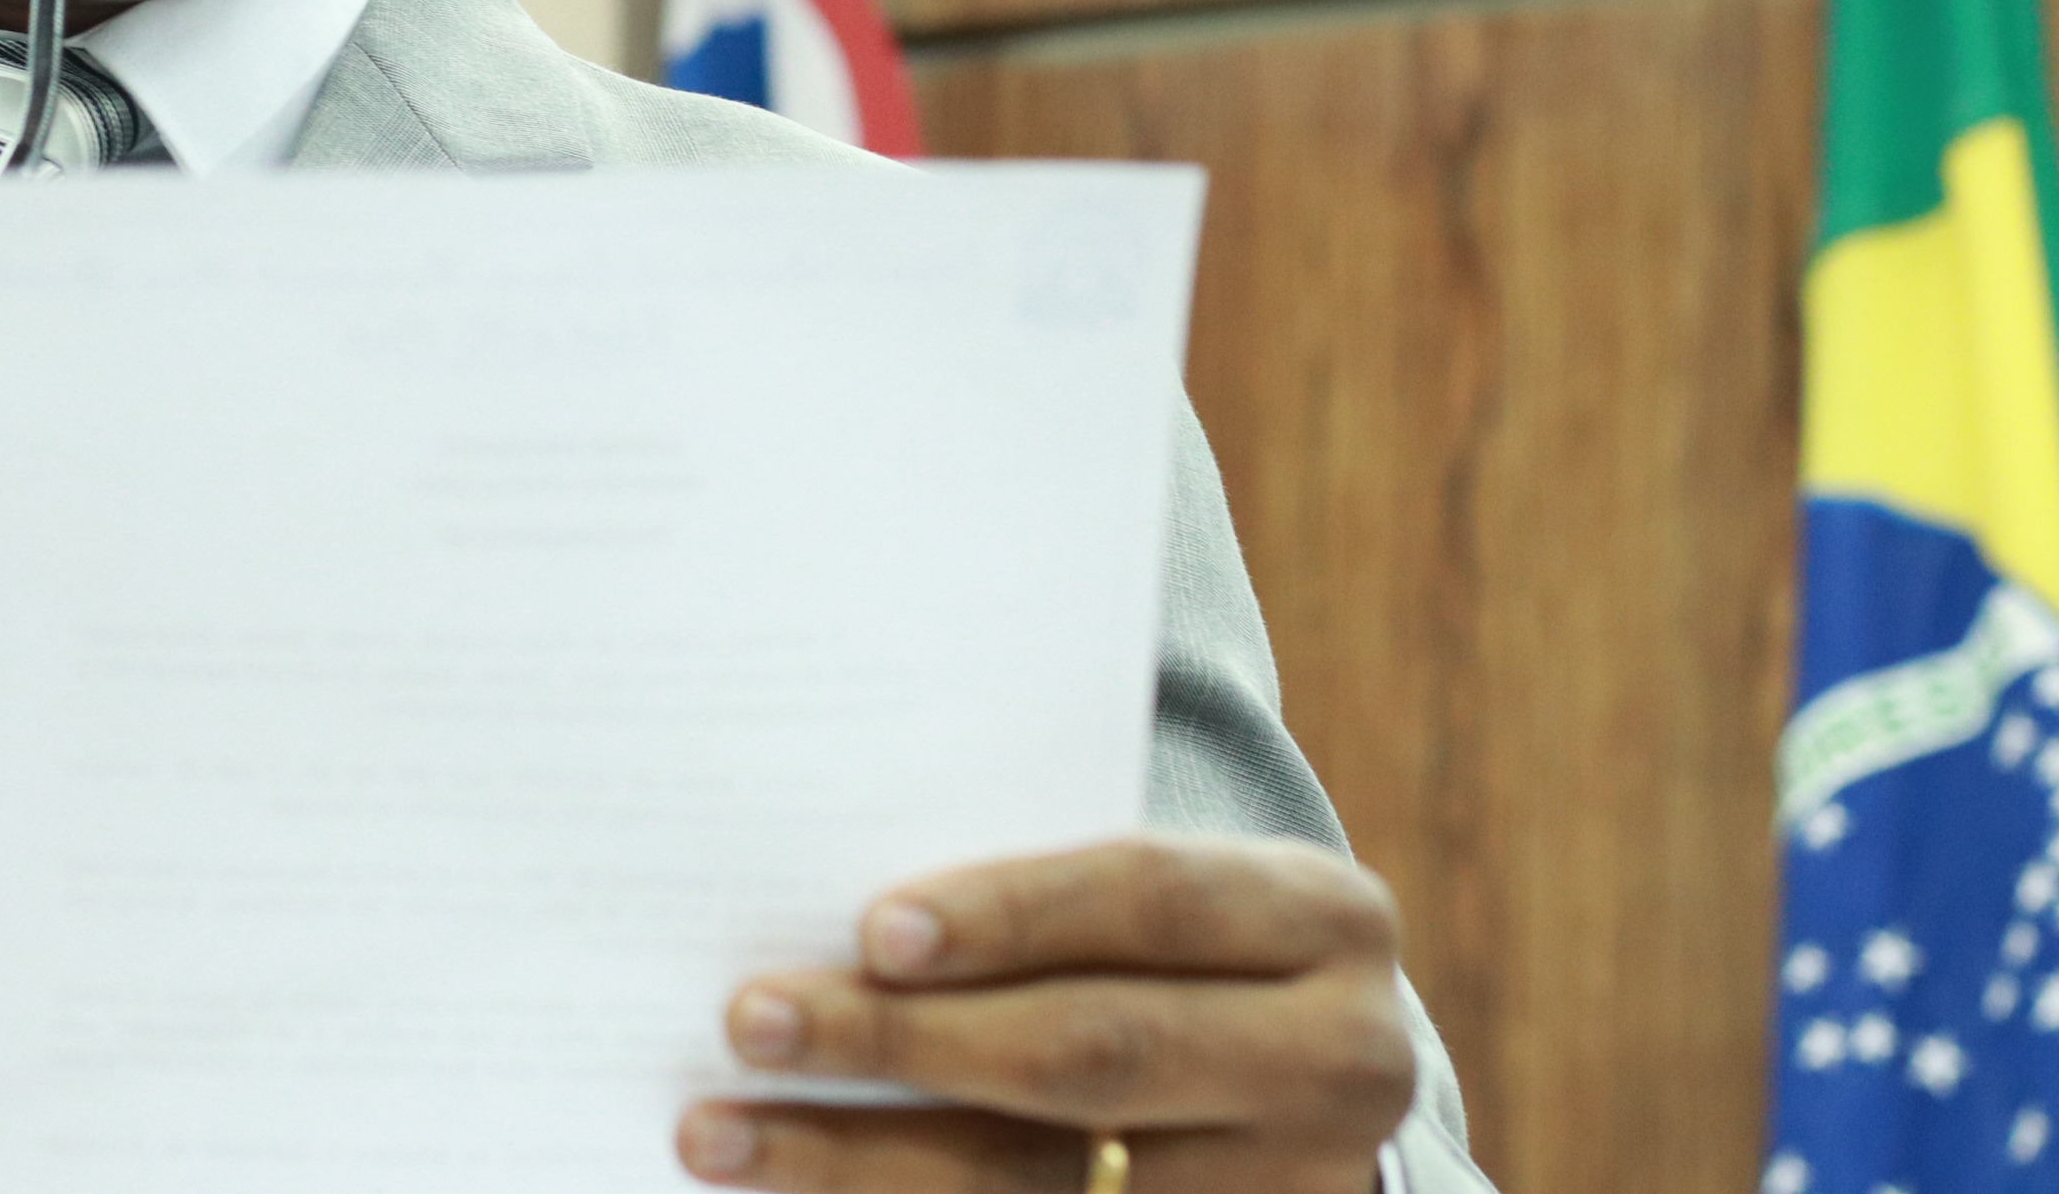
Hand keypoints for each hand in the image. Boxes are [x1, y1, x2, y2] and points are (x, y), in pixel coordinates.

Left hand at [674, 835, 1414, 1191]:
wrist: (1314, 1095)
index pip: (1150, 899)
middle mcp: (1341, 1060)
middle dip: (904, 1041)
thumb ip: (1046, 898)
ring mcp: (1304, 1187)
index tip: (871, 929)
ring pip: (1051, 1183)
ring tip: (721, 1135)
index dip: (1010, 912)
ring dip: (863, 1164)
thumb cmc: (1179, 958)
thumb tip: (835, 917)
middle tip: (750, 1022)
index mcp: (1324, 918)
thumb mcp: (1166, 905)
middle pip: (1092, 1051)